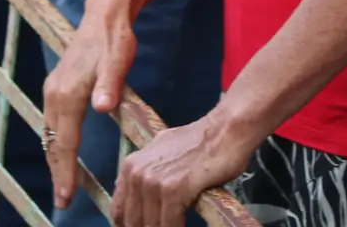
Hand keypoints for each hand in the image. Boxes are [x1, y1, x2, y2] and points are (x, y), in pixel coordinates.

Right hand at [42, 0, 137, 208]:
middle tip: (63, 201)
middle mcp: (54, 95)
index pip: (66, 142)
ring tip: (64, 185)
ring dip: (56, 160)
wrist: (105, 13)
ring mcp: (53, 91)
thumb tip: (102, 108)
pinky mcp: (57, 88)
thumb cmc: (115, 38)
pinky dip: (57, 143)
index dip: (66, 171)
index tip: (66, 196)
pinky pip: (54, 123)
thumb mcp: (119, 59)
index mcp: (67, 94)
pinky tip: (64, 155)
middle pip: (53, 143)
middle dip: (58, 173)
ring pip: (51, 134)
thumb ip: (111, 84)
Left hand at [112, 114, 251, 226]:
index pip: (119, 211)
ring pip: (150, 225)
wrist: (227, 129)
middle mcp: (137, 174)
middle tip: (164, 225)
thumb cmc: (202, 141)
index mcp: (131, 166)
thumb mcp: (163, 150)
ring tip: (175, 226)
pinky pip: (169, 224)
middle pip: (133, 221)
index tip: (145, 226)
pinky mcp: (174, 190)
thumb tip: (141, 192)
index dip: (131, 225)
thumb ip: (147, 171)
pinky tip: (184, 225)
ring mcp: (154, 182)